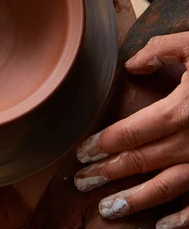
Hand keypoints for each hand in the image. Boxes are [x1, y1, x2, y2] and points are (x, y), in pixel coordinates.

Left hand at [75, 32, 188, 227]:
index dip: (102, 144)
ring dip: (135, 199)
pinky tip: (162, 225)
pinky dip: (183, 218)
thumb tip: (133, 66)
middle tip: (82, 182)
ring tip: (108, 209)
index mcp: (180, 111)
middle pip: (140, 161)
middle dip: (107, 173)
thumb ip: (160, 50)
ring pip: (166, 186)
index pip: (129, 133)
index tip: (82, 152)